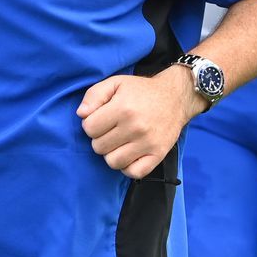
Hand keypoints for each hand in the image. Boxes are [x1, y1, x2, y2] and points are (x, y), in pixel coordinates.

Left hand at [77, 66, 202, 178]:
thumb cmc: (140, 90)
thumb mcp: (115, 83)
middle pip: (99, 147)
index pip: (89, 128)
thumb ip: (93, 95)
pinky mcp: (158, 154)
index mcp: (122, 108)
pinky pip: (134, 173)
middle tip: (110, 130)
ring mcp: (148, 143)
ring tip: (118, 142)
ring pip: (113, 162)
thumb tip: (81, 114)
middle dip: (100, 139)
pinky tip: (128, 154)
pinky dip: (127, 167)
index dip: (90, 124)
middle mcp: (135, 127)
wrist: (174, 98)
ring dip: (111, 153)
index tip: (100, 119)